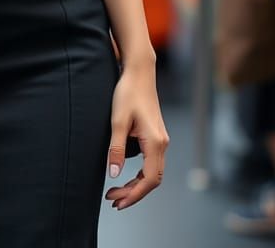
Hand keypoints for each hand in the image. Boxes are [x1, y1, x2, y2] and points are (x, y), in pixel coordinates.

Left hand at [104, 62, 168, 209]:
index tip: (117, 201)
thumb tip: (114, 175)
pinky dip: (139, 173)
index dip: (134, 195)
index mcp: (155, 142)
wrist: (139, 72)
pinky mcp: (156, 135)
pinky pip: (151, 162)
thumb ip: (116, 149)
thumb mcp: (117, 120)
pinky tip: (125, 174)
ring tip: (116, 190)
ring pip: (153, 172)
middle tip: (112, 199)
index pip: (149, 180)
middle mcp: (162, 143)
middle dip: (133, 193)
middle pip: (152, 180)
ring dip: (136, 184)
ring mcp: (161, 139)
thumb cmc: (128, 92)